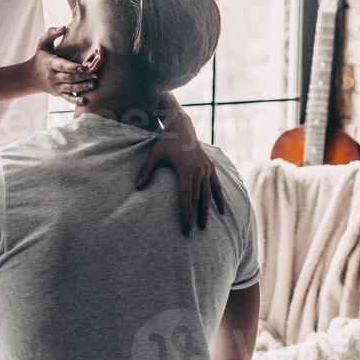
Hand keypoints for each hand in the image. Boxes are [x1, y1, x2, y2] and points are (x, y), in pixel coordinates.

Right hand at [30, 26, 97, 105]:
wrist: (31, 76)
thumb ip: (51, 34)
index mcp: (50, 63)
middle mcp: (53, 76)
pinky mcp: (58, 93)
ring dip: (83, 88)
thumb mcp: (42, 43)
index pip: (62, 65)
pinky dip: (75, 101)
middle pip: (69, 78)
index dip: (73, 67)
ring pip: (70, 88)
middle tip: (96, 75)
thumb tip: (63, 27)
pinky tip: (84, 101)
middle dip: (83, 77)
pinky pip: (67, 98)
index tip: (84, 66)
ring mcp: (56, 86)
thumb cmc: (40, 56)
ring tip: (94, 85)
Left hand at [136, 117, 225, 235]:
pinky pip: (216, 186)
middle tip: (193, 232)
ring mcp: (206, 169)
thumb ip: (146, 171)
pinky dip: (219, 198)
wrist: (182, 127)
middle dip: (195, 217)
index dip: (186, 214)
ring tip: (204, 227)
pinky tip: (221, 212)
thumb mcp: (154, 155)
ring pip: (208, 194)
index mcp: (185, 170)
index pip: (186, 197)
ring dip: (207, 211)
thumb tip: (137, 187)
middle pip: (198, 199)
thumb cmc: (165, 142)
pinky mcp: (211, 167)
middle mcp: (198, 171)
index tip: (186, 228)